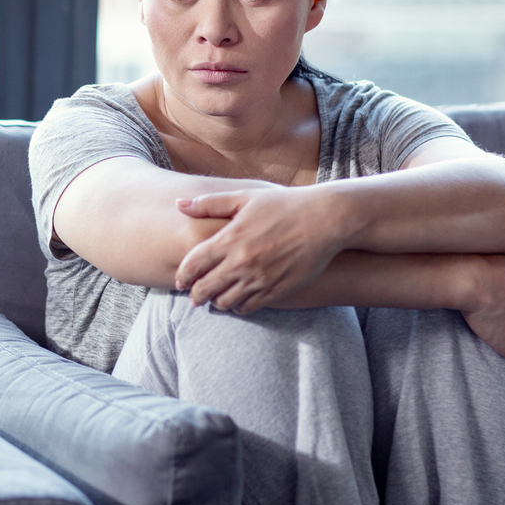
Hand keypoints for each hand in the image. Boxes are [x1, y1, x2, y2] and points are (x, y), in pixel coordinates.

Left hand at [174, 187, 342, 313]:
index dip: (182, 276)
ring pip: (225, 302)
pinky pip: (248, 307)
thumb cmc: (283, 204)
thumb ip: (209, 203)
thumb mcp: (245, 197)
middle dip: (196, 294)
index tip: (181, 280)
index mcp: (230, 238)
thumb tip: (179, 204)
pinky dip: (238, 306)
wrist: (324, 220)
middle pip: (205, 289)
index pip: (193, 265)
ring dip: (216, 301)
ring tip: (216, 297)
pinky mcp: (276, 290)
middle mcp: (241, 262)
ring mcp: (259, 279)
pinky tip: (238, 299)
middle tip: (195, 295)